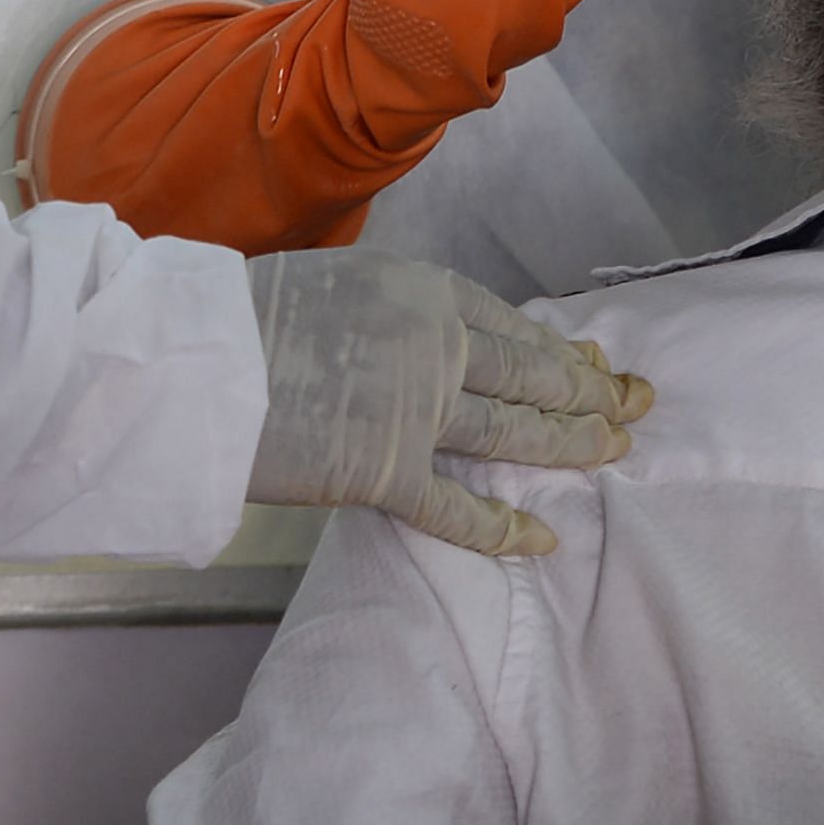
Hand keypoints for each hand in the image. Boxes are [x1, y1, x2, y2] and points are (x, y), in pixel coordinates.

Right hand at [243, 247, 652, 555]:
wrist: (189, 359)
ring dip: (571, 448)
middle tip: (634, 408)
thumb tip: (405, 341)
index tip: (593, 361)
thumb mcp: (327, 283)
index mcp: (418, 288)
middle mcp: (434, 343)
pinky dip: (504, 530)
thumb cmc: (237, 317)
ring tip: (615, 454)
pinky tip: (543, 541)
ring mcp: (416, 409)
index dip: (558, 348)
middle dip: (589, 395)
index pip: (510, 323)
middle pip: (532, 376)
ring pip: (515, 434)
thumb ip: (381, 313)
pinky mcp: (386, 472)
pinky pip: (459, 509)